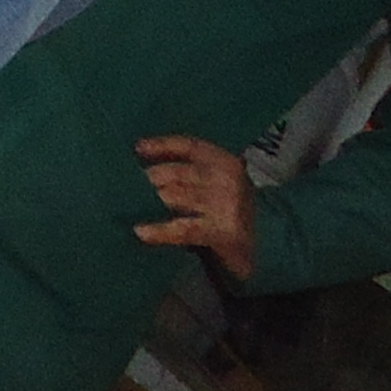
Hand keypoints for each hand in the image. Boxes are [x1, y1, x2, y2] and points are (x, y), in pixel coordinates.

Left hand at [132, 134, 259, 280]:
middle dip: (148, 178)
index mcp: (225, 161)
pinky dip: (160, 230)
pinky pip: (184, 228)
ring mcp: (226, 205)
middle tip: (121, 183)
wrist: (270, 244)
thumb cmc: (231, 210)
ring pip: (176, 197)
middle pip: (176, 173)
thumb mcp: (218, 183)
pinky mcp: (223, 232)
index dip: (162, 145)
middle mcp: (226, 179)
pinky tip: (141, 231)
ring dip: (148, 201)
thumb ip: (192, 172)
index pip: (188, 145)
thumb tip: (146, 164)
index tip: (137, 148)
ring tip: (124, 203)